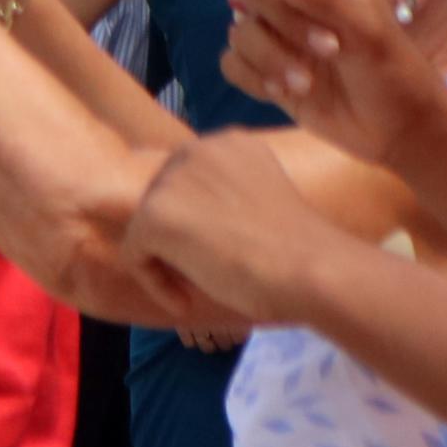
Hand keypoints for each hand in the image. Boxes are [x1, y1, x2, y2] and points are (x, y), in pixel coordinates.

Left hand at [117, 133, 318, 332]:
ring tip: (202, 288)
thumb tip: (174, 217)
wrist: (313, 270)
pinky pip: (134, 255)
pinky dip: (155, 284)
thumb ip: (218, 198)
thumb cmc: (298, 253)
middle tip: (212, 274)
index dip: (197, 227)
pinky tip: (185, 302)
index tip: (225, 254)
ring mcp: (173, 180)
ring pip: (144, 229)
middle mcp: (196, 150)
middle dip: (177, 244)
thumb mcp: (257, 205)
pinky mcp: (155, 213)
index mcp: (227, 143)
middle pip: (160, 204)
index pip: (185, 185)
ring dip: (167, 265)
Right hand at [225, 0, 436, 160]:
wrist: (396, 130)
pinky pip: (232, 62)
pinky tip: (287, 91)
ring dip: (272, 58)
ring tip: (307, 81)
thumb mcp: (364, 29)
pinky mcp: (263, 68)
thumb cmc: (394, 71)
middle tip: (327, 48)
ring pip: (239, 29)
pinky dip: (256, 78)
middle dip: (282, 22)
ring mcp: (276, 33)